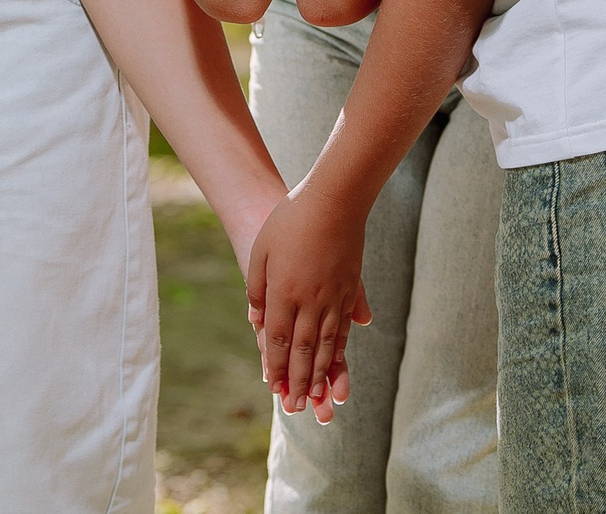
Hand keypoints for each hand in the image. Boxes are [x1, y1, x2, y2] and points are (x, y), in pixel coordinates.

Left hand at [246, 184, 371, 418]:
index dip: (275, 366)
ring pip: (325, 344)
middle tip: (296, 405)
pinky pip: (343, 327)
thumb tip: (255, 318)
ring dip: (319, 372)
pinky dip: (340, 349)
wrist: (334, 199)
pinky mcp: (350, 289)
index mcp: (284, 292)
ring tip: (316, 395)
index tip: (274, 388)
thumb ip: (257, 288)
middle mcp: (310, 300)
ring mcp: (333, 296)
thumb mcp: (261, 251)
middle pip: (302, 349)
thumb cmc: (290, 220)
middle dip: (298, 380)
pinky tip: (338, 362)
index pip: (276, 339)